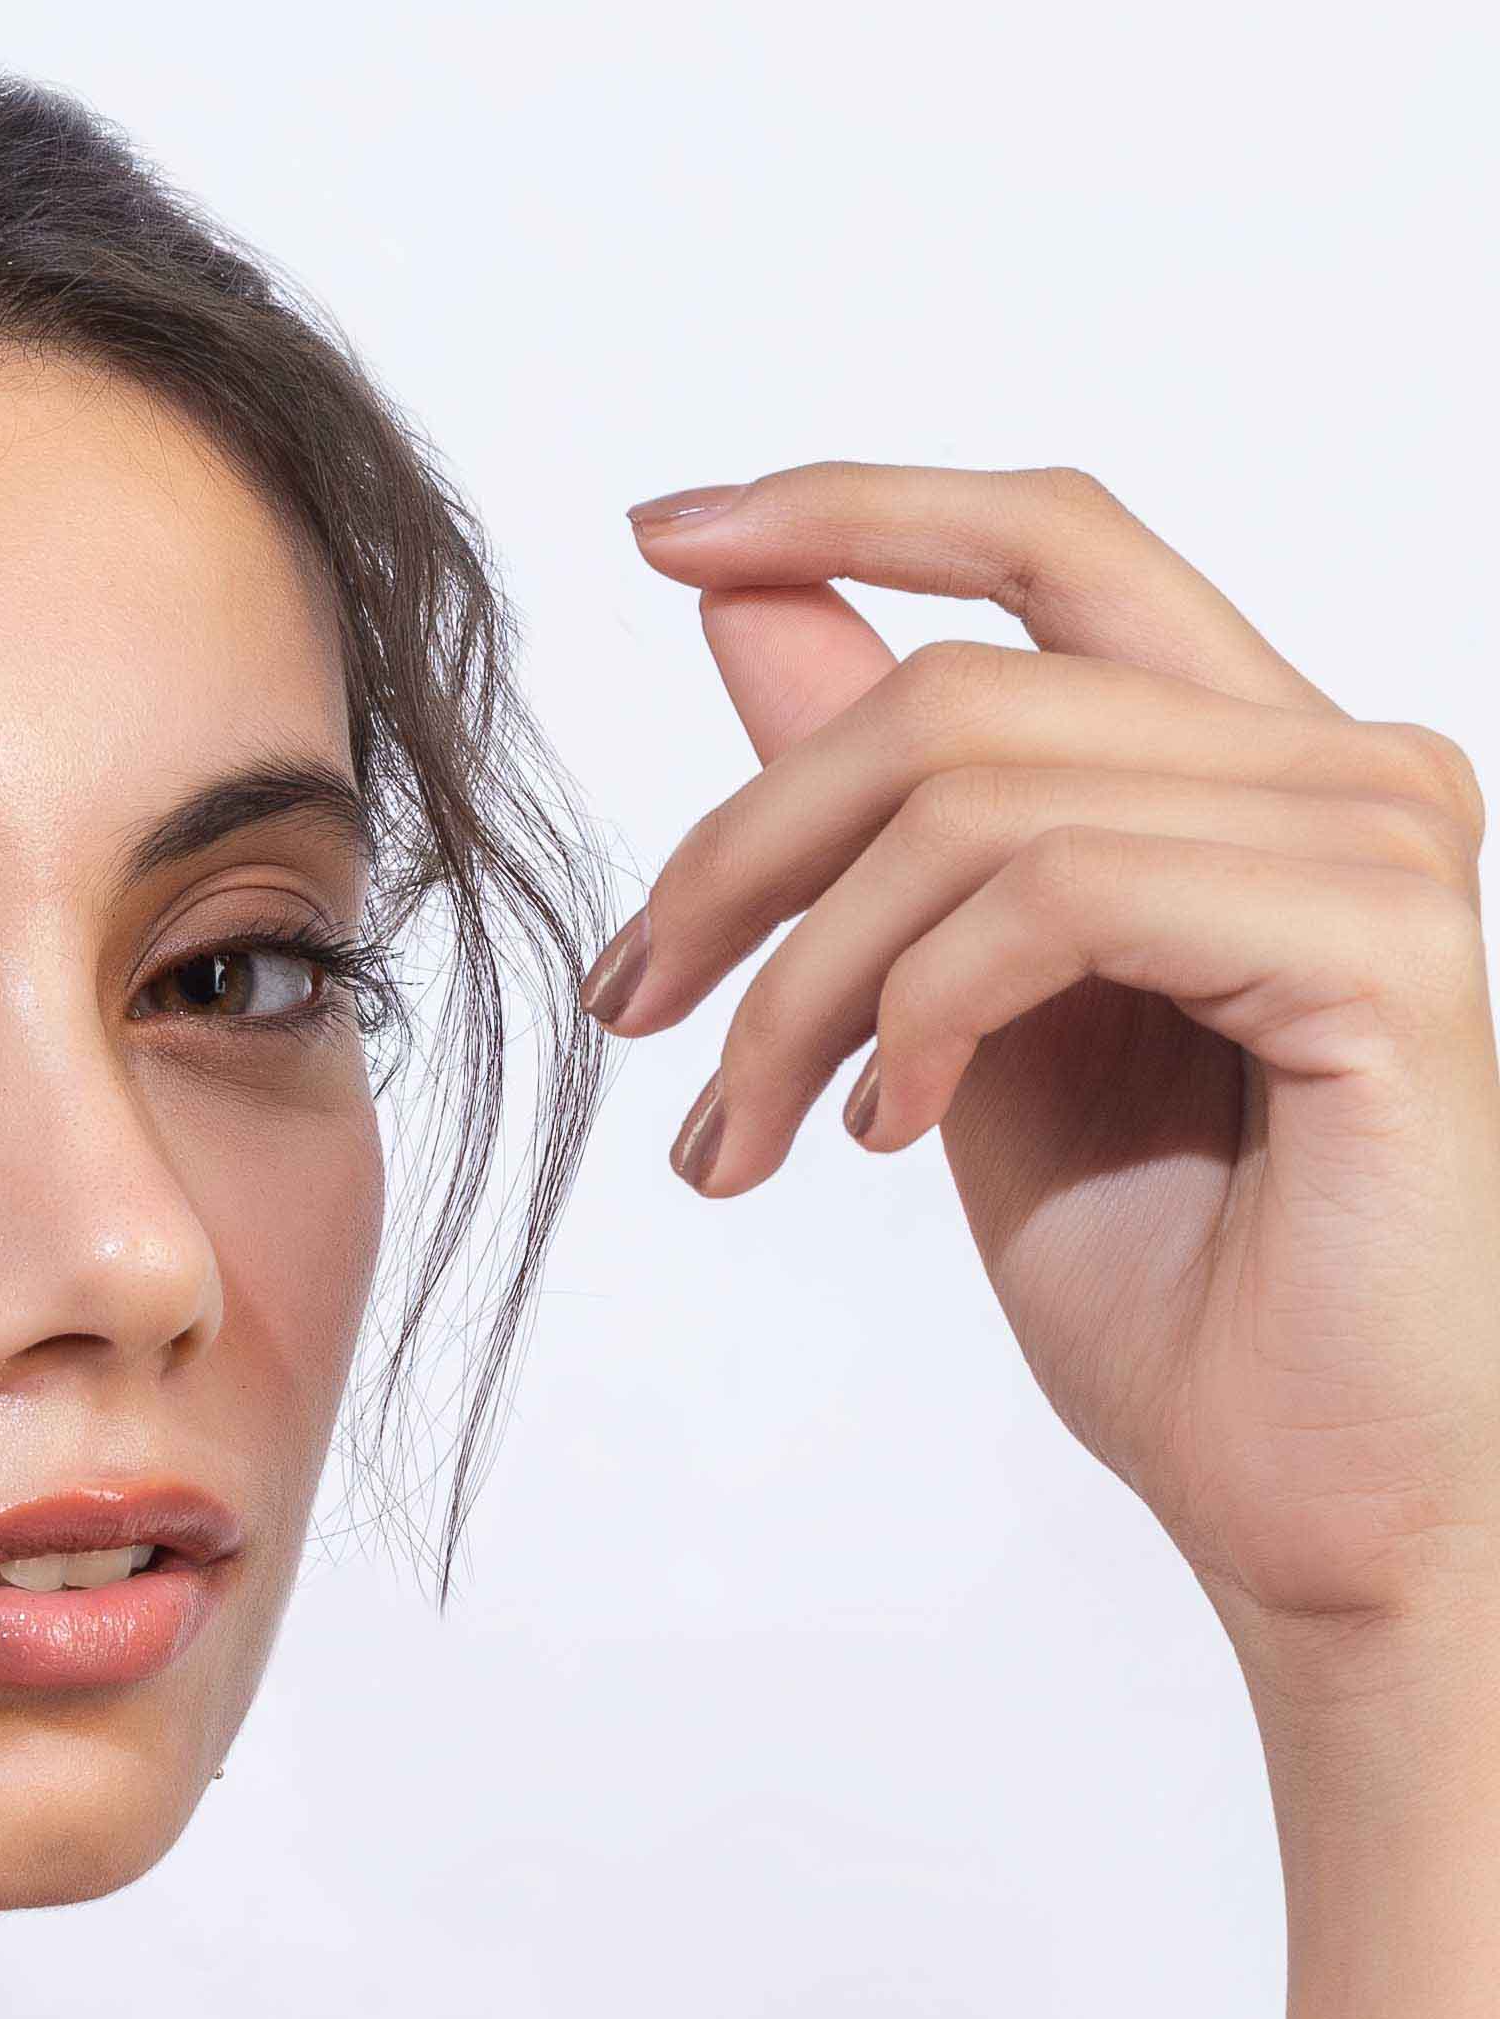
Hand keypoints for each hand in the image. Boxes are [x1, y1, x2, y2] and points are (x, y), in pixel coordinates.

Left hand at [587, 464, 1499, 1703]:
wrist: (1322, 1511)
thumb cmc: (1179, 1299)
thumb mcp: (959, 1023)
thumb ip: (886, 825)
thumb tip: (753, 610)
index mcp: (1257, 765)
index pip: (1053, 546)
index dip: (854, 508)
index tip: (662, 533)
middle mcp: (1340, 765)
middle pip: (964, 686)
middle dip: (747, 846)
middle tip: (642, 1009)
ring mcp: (1377, 840)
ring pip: (985, 795)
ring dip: (807, 977)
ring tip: (749, 1135)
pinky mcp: (1378, 947)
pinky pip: (1065, 895)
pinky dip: (924, 1009)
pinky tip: (888, 1134)